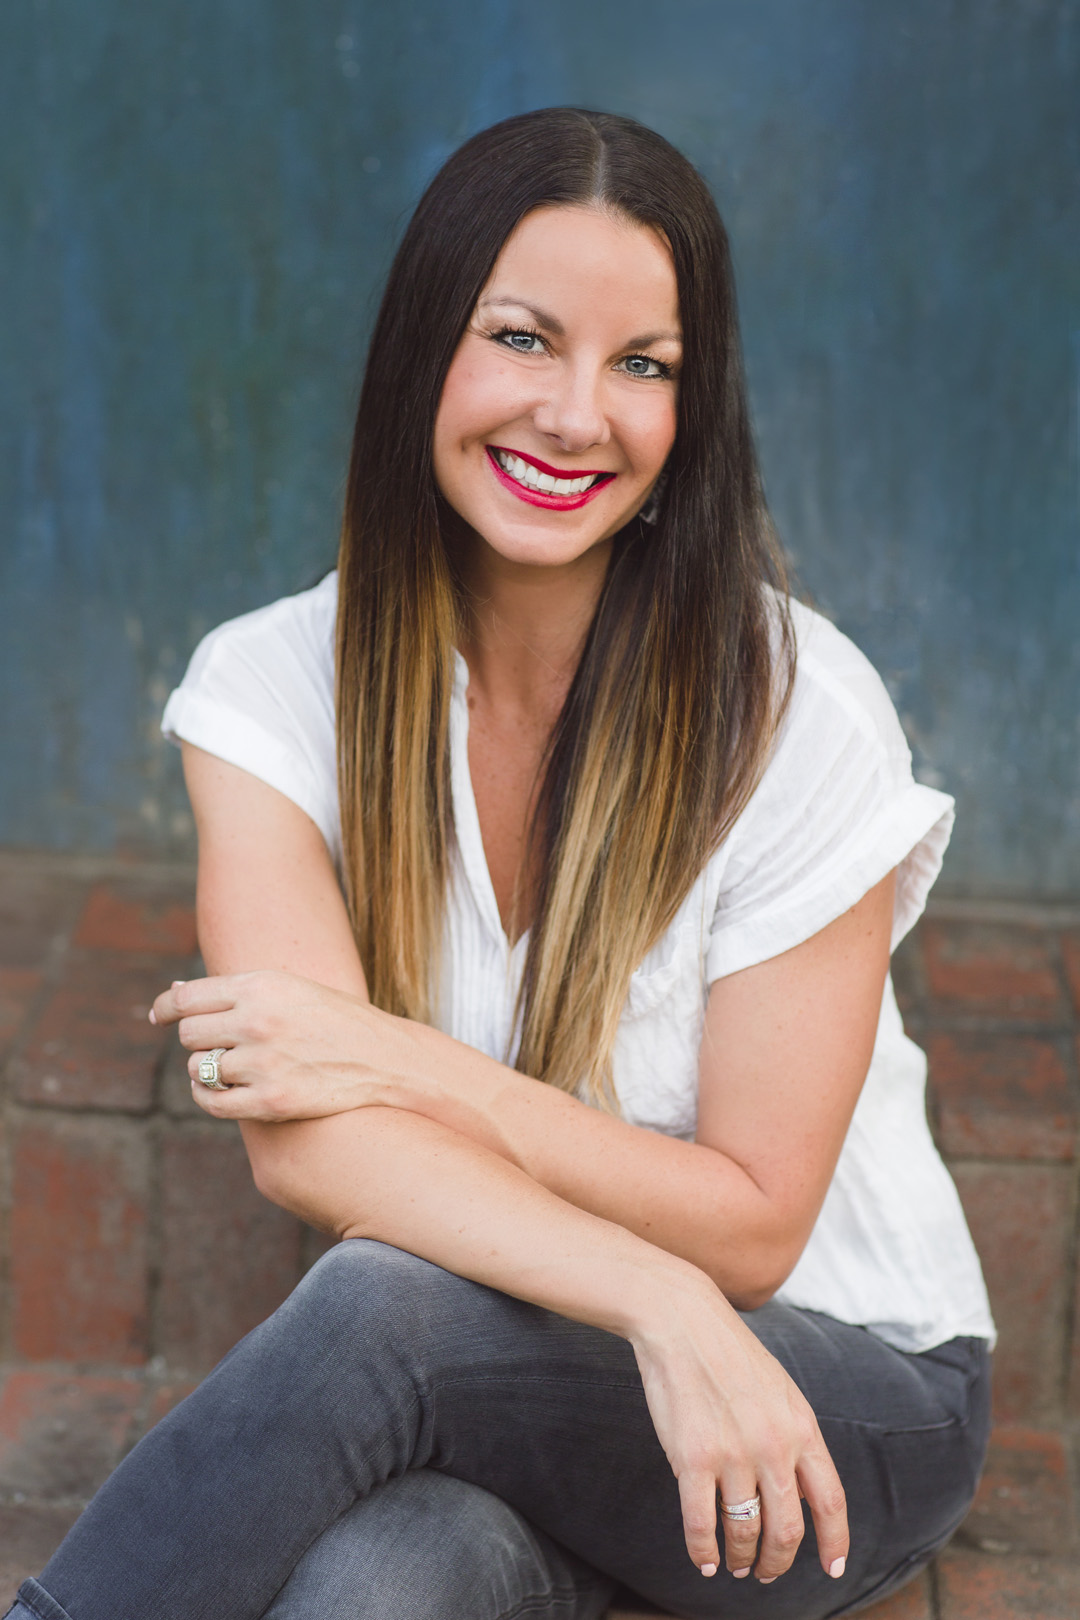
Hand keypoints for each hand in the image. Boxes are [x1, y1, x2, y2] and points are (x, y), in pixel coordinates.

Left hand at [151, 970, 419, 1122]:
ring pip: (198, 1069)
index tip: (158, 1015)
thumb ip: (235, 992)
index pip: (188, 997)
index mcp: (261, 986)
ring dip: (205, 1070)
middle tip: (217, 1043)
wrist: (385, 1058)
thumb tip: (175, 992)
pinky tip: (221, 1091)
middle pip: (190, 1034)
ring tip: (230, 1067)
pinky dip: (208, 1098)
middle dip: (198, 1040)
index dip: (165, 1007)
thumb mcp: (289, 989)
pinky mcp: (271, 1102)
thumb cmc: (334, 1019)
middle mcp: (258, 1022)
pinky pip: (212, 1102)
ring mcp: (264, 1063)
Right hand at [631, 1277, 848, 1584]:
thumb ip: (796, 1438)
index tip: (833, 1569)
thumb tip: (804, 1491)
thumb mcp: (781, 1392)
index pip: (830, 1501)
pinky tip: (704, 1560)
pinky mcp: (693, 1458)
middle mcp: (773, 1445)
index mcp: (801, 1427)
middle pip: (788, 1529)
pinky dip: (703, 1552)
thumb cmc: (730, 1355)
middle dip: (778, 1562)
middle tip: (766, 1573)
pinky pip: (701, 1525)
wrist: (683, 1321)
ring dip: (741, 1559)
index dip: (834, 1542)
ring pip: (745, 1532)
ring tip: (735, 1564)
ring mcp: (733, 1453)